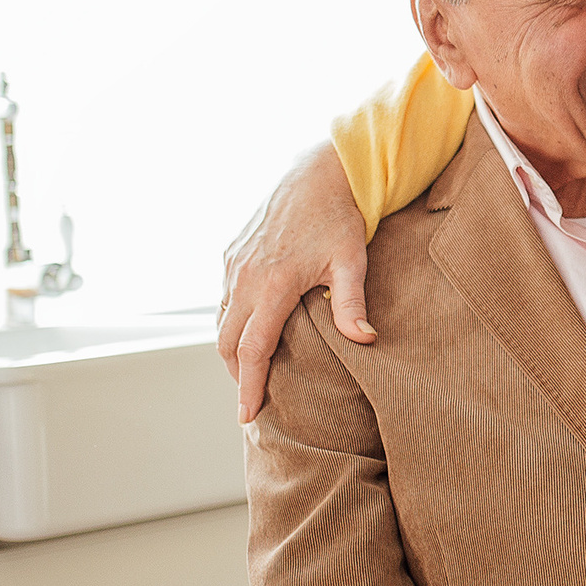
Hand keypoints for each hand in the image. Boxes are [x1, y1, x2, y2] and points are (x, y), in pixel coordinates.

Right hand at [217, 142, 374, 421]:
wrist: (317, 171)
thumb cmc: (340, 217)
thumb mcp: (352, 261)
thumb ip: (352, 304)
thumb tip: (364, 340)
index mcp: (272, 284)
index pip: (252, 350)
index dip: (249, 386)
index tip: (247, 414)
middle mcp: (244, 276)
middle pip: (226, 342)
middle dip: (237, 374)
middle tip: (253, 397)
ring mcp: (233, 262)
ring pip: (221, 319)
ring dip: (232, 347)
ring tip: (251, 369)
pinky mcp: (231, 251)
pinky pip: (223, 296)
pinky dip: (231, 319)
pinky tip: (251, 328)